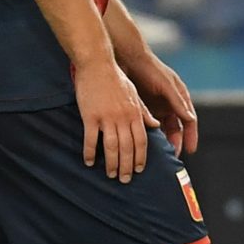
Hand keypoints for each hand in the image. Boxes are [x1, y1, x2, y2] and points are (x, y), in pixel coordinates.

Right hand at [74, 55, 159, 182]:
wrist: (96, 63)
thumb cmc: (115, 77)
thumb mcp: (133, 93)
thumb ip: (143, 111)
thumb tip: (154, 125)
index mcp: (135, 114)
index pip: (141, 142)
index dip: (140, 158)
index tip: (138, 170)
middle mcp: (123, 118)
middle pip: (127, 148)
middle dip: (127, 167)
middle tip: (124, 179)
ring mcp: (106, 118)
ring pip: (111, 147)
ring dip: (111, 164)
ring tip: (110, 174)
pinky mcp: (90, 116)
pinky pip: (91, 139)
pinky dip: (90, 152)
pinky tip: (89, 161)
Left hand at [124, 52, 198, 155]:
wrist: (127, 57)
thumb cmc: (150, 68)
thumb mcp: (166, 84)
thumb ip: (177, 101)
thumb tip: (190, 119)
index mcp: (180, 98)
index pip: (189, 121)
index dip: (191, 136)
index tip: (190, 150)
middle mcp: (170, 103)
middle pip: (176, 128)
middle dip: (175, 142)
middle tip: (171, 156)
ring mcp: (156, 105)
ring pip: (162, 128)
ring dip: (161, 139)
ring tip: (158, 152)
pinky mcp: (143, 106)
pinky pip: (148, 124)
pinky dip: (148, 133)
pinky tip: (144, 142)